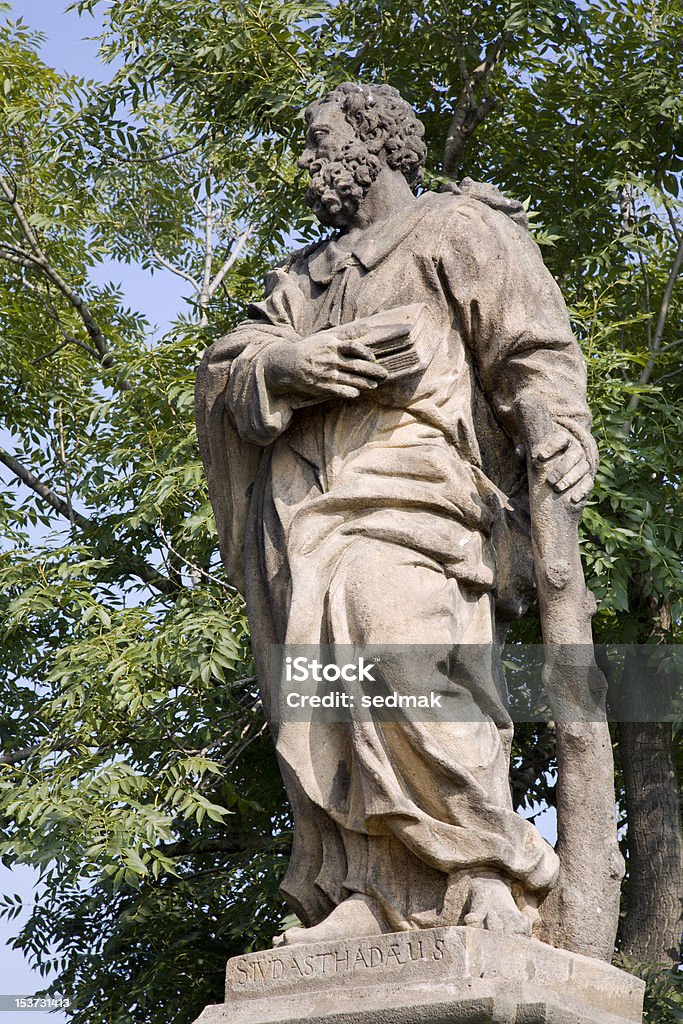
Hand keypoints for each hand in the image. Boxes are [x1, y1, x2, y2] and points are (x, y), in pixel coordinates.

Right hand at [262, 331, 387, 401]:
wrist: (287, 364)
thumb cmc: (309, 349)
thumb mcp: (327, 337)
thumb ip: (348, 334)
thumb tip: (368, 327)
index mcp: (332, 345)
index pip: (353, 347)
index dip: (365, 353)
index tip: (374, 358)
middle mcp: (331, 359)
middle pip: (356, 365)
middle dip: (372, 371)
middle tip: (384, 375)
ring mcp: (326, 374)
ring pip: (350, 379)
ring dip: (364, 383)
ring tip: (374, 385)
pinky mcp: (322, 386)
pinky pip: (338, 391)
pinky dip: (348, 392)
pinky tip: (357, 393)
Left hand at [532, 430, 592, 504]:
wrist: (552, 476)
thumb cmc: (541, 463)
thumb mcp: (532, 459)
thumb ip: (525, 454)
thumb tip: (519, 450)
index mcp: (563, 443)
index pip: (561, 439)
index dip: (552, 446)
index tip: (540, 457)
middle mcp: (576, 452)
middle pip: (573, 456)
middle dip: (561, 468)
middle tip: (549, 481)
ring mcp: (583, 465)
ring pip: (582, 469)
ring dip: (570, 479)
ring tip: (557, 489)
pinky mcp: (587, 480)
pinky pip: (588, 483)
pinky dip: (582, 491)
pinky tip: (573, 499)